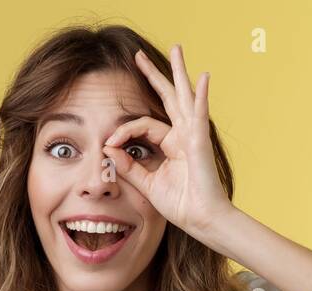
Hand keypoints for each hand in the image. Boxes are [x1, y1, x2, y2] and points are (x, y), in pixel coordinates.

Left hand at [102, 43, 232, 238]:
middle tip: (139, 56)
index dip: (123, 131)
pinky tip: (203, 78)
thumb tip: (109, 150)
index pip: (142, 125)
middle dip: (154, 76)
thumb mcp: (147, 184)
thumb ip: (129, 167)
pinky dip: (201, 96)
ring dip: (179, 73)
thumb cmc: (181, 205)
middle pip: (167, 98)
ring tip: (176, 49)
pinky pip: (199, 115)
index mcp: (171, 145)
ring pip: (183, 97)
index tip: (108, 142)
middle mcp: (183, 135)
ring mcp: (193, 135)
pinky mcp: (200, 142)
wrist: (201, 220)